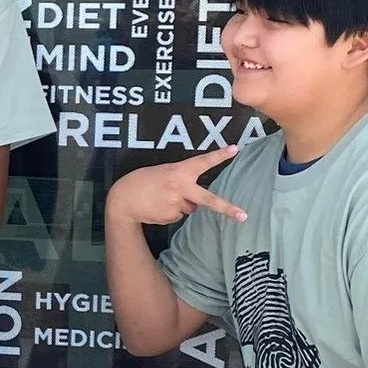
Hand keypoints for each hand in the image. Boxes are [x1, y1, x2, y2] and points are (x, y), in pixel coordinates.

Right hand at [108, 146, 244, 229]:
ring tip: (162, 198)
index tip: (235, 150)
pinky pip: (178, 215)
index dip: (219, 156)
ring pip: (190, 208)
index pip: (202, 162)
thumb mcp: (162, 173)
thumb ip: (181, 181)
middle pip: (208, 200)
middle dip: (227, 209)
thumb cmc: (143, 182)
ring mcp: (175, 204)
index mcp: (178, 172)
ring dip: (181, 204)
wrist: (123, 200)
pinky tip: (158, 207)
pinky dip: (171, 212)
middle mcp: (180, 188)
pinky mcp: (170, 217)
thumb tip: (194, 201)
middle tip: (244, 216)